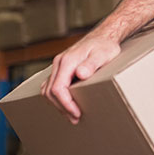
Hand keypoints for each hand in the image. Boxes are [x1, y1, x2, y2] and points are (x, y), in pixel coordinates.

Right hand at [39, 0, 153, 123]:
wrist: (104, 35)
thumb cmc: (105, 46)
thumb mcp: (103, 54)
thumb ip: (92, 64)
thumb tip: (80, 74)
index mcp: (67, 61)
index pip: (57, 88)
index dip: (65, 104)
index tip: (77, 113)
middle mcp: (59, 63)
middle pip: (49, 91)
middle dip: (61, 107)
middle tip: (75, 118)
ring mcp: (59, 65)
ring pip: (48, 88)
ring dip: (57, 103)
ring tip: (71, 114)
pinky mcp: (62, 67)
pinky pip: (52, 84)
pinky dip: (57, 96)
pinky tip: (68, 103)